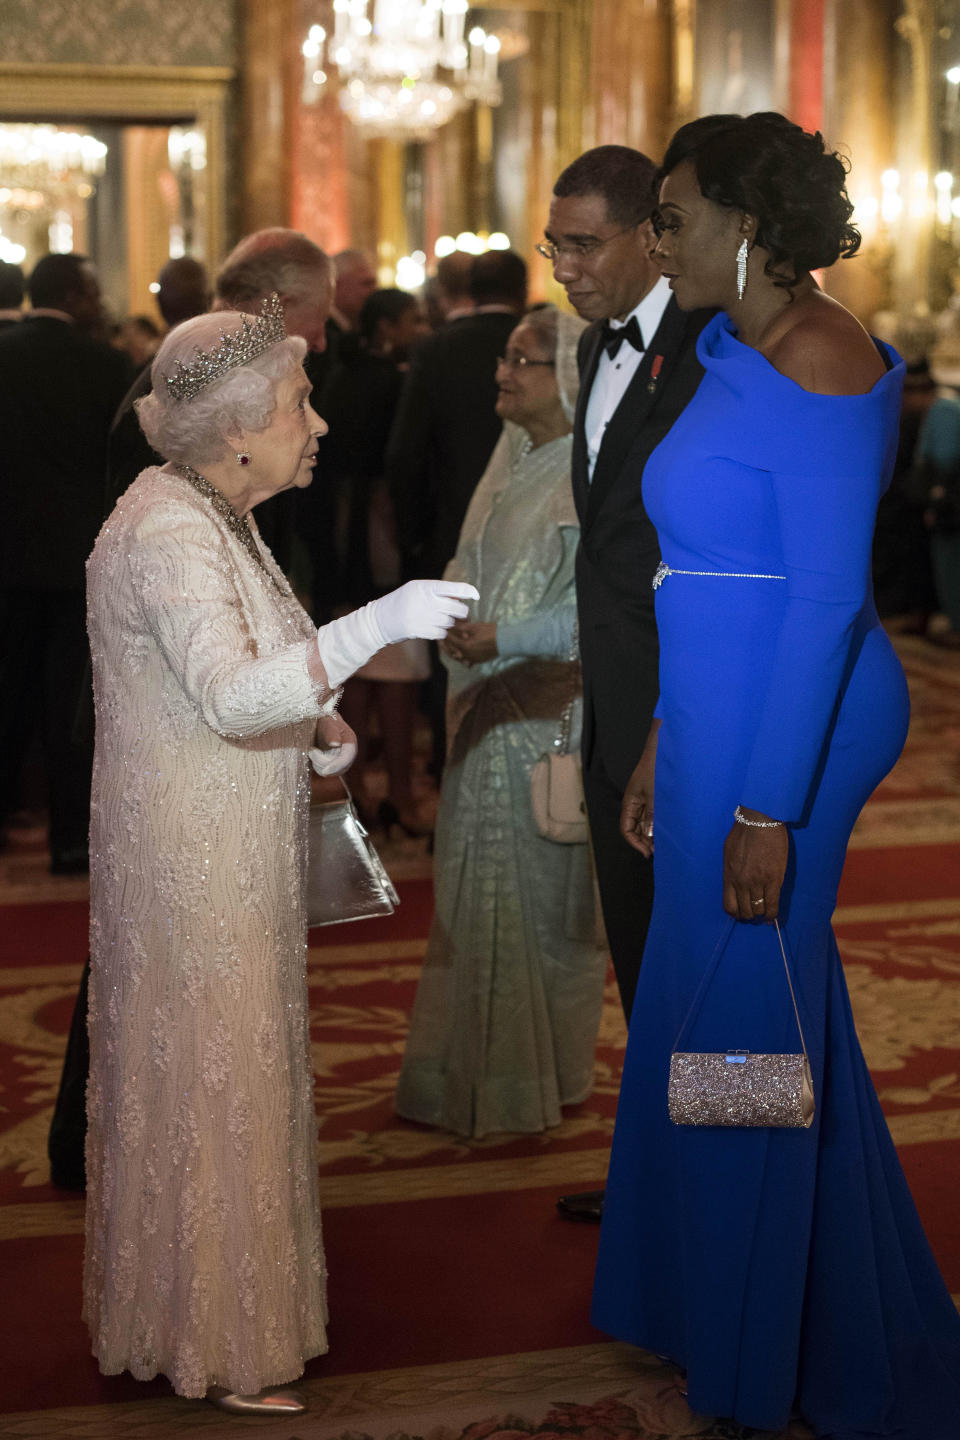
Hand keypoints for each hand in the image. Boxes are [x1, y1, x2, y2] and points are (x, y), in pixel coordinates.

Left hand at [309, 712, 357, 775]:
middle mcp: (349, 754)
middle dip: (323, 763)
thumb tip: (335, 744)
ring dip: (319, 764)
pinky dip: (318, 766)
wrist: (323, 722)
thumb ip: (331, 733)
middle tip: (311, 750)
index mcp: (350, 742)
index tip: (325, 771)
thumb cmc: (326, 720)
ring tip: (312, 750)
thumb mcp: (328, 723)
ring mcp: (342, 761)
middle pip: (339, 769)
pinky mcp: (334, 765)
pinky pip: (326, 772)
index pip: (347, 758)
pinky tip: (314, 755)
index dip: (336, 766)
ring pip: (332, 772)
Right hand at [372, 580, 478, 643]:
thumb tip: (460, 597)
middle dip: (461, 612)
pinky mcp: (420, 631)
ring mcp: (423, 617)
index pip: (453, 587)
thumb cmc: (402, 602)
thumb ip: (437, 591)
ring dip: (447, 622)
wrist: (380, 619)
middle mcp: (426, 601)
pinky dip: (440, 632)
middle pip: (457, 608)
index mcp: (425, 587)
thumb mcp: (416, 589)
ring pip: (450, 622)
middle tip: (458, 612)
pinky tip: (432, 628)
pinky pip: (442, 633)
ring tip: (435, 618)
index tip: (476, 595)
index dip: (468, 591)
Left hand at [442, 621, 497, 665]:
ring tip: (447, 646)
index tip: (442, 630)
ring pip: (457, 657)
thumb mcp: (475, 627)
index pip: (451, 640)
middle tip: (441, 640)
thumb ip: (462, 627)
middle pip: (452, 651)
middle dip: (445, 645)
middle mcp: (467, 654)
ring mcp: (472, 659)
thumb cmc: (491, 632)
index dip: (446, 634)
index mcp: (466, 645)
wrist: (505, 641)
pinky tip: (457, 653)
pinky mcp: (477, 661)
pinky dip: (460, 657)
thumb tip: (451, 625)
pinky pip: (465, 660)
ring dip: (451, 651)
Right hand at [620, 719, 659, 857]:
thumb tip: (651, 835)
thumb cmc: (655, 768)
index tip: (648, 853)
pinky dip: (659, 825)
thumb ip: (652, 815)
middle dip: (644, 841)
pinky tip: (667, 831)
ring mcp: (646, 801)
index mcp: (630, 802)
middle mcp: (636, 804)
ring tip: (664, 845)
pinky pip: (654, 816)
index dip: (635, 843)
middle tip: (658, 852)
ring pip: (645, 824)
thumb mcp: (654, 795)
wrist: (663, 748)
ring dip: (652, 835)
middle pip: (635, 829)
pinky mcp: (656, 798)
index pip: (626, 829)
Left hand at [723, 808, 788, 920]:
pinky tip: (772, 917)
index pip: (729, 905)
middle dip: (749, 915)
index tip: (740, 913)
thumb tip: (734, 883)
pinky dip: (772, 914)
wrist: (759, 821)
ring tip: (764, 913)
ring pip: (758, 910)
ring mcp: (757, 882)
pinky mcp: (774, 879)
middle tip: (755, 913)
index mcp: (729, 876)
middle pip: (744, 911)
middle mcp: (741, 883)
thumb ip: (731, 871)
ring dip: (761, 914)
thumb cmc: (743, 833)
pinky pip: (773, 904)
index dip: (735, 913)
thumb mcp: (729, 853)